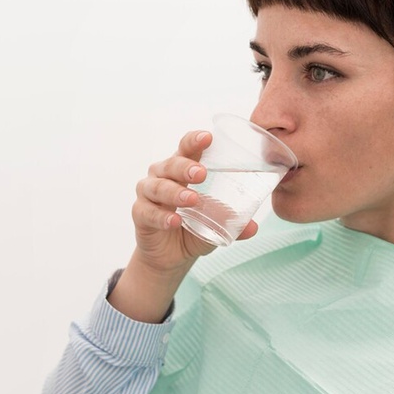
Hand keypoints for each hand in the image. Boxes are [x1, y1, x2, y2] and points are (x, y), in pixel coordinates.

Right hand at [130, 130, 258, 277]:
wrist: (171, 255)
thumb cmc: (194, 226)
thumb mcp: (216, 223)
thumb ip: (233, 223)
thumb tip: (253, 226)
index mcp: (182, 170)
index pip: (186, 148)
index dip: (194, 140)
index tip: (208, 138)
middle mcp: (162, 176)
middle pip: (170, 164)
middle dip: (185, 166)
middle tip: (201, 173)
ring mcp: (148, 194)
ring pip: (157, 187)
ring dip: (175, 192)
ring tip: (192, 200)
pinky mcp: (140, 214)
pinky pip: (147, 212)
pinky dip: (161, 217)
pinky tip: (174, 221)